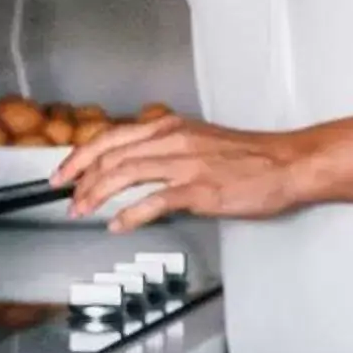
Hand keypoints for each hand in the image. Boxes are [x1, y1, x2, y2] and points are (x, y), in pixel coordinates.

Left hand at [54, 111, 319, 230]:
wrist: (289, 163)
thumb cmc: (253, 157)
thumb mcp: (203, 141)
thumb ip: (169, 150)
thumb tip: (139, 168)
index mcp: (172, 127)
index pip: (112, 137)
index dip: (80, 156)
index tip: (63, 172)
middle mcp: (174, 140)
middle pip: (111, 155)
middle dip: (80, 178)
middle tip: (66, 197)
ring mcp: (186, 164)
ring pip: (125, 174)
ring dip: (96, 195)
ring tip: (82, 211)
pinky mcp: (200, 189)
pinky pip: (154, 201)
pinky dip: (129, 214)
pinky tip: (118, 225)